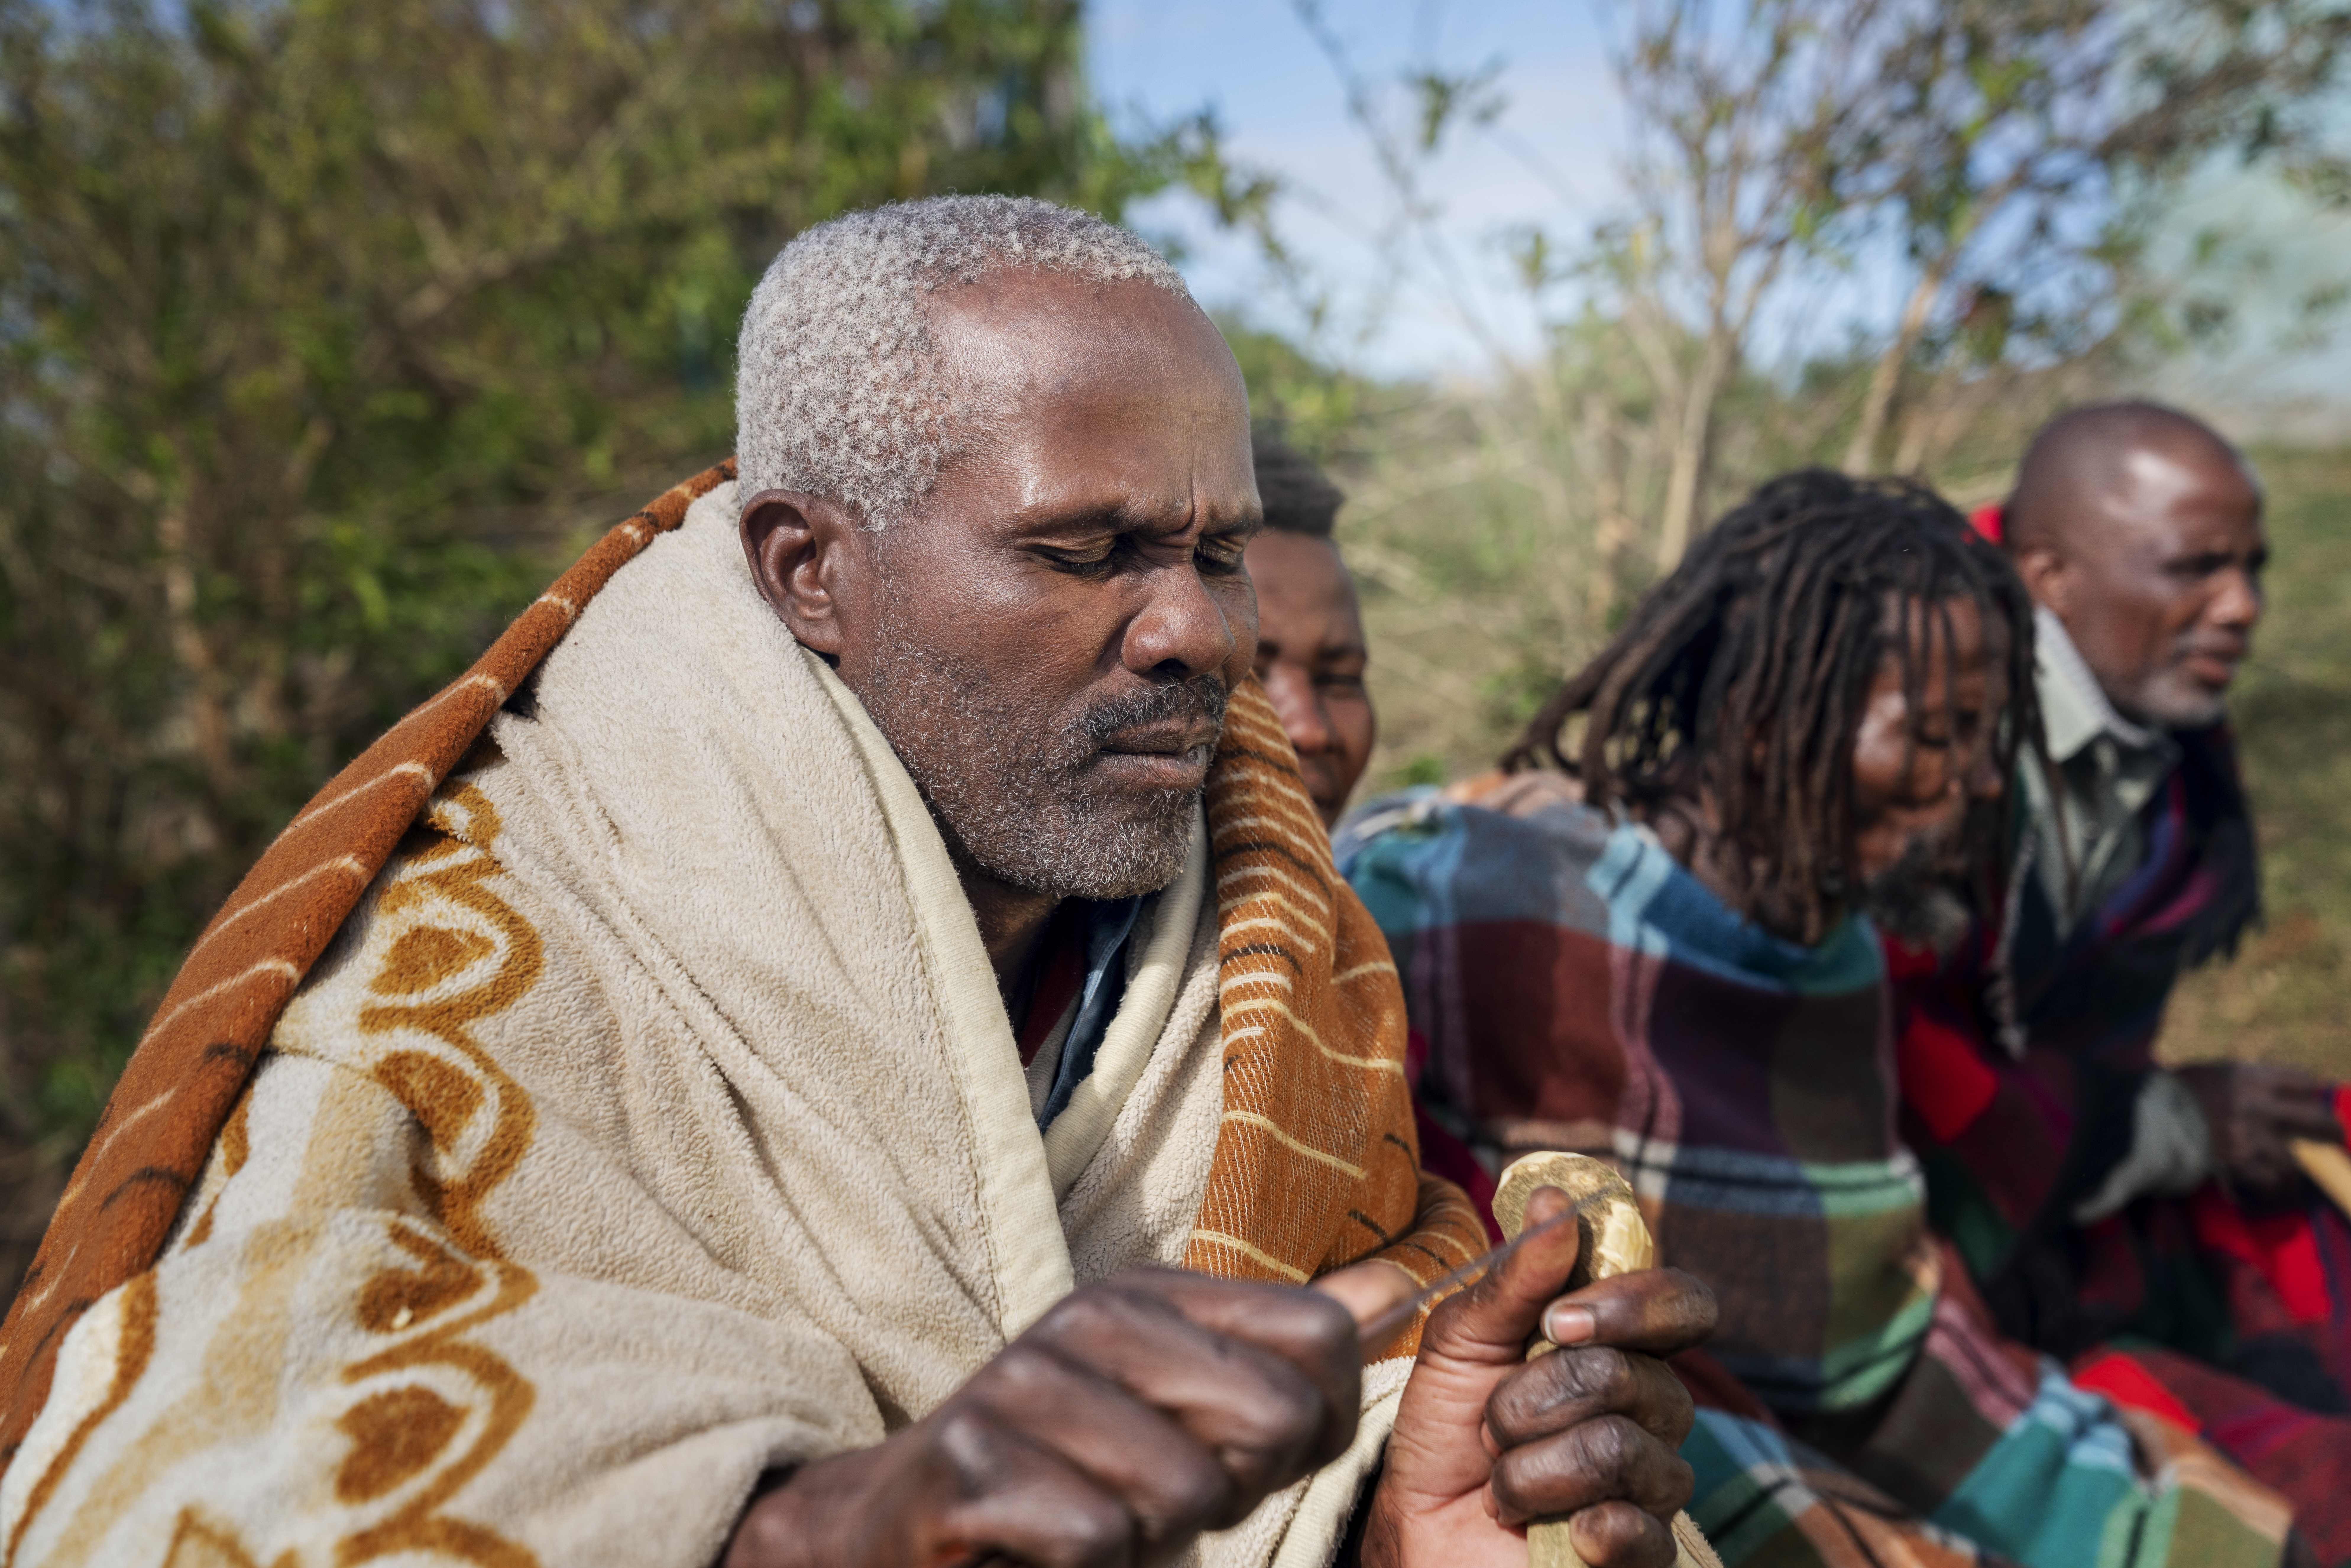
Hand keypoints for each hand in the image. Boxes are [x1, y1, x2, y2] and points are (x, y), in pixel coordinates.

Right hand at [722, 1268, 1358, 1567]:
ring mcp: (1025, 1382)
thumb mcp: (1190, 1406)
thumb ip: (1291, 1352)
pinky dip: (1082, 1567)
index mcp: (1153, 1292)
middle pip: (1273, 1420)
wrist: (901, 1528)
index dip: (1312, 1428)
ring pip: (1190, 1491)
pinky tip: (1040, 1547)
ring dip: (1152, 1537)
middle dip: (1234, 1488)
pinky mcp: (972, 1464)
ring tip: (1094, 1517)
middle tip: (1153, 1496)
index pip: (1324, 1342)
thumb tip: (1406, 1289)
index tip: (1241, 1453)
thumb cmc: (1073, 1477)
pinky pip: (1099, 1539)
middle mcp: (1092, 1316)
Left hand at [1356, 1188, 1717, 1567]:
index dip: (1631, 1305)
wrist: (1419, 1526)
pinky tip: (1555, 1531)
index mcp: (1620, 1345)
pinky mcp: (1646, 1550)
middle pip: (1635, 1376)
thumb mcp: (1461, 1340)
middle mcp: (1653, 1408)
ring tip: (1501, 1482)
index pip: (1683, 1303)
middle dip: (1535, 1398)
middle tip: (1492, 1424)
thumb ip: (1515, 1277)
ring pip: (1621, 1451)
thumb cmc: (1446, 1427)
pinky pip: (1637, 1530)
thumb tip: (1558, 1202)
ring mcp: (1654, 1481)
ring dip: (1531, 1467)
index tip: (1558, 1321)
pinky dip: (1578, 1526)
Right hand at [2177, 1062, 2342, 1195]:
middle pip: (2317, 1120)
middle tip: (2332, 1137)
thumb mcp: (2212, 1073)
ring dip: (2292, 1170)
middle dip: (2330, 1131)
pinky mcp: (2241, 1163)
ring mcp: (2254, 1137)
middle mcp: (2261, 1106)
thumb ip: (2241, 1081)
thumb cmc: (2176, 1092)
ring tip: (2286, 1175)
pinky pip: (2271, 1182)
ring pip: (2295, 1161)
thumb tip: (2264, 1091)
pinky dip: (2269, 1188)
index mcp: (2253, 1078)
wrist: (2149, 1118)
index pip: (2303, 1082)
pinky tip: (2262, 1188)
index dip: (2308, 1094)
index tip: (2306, 1101)